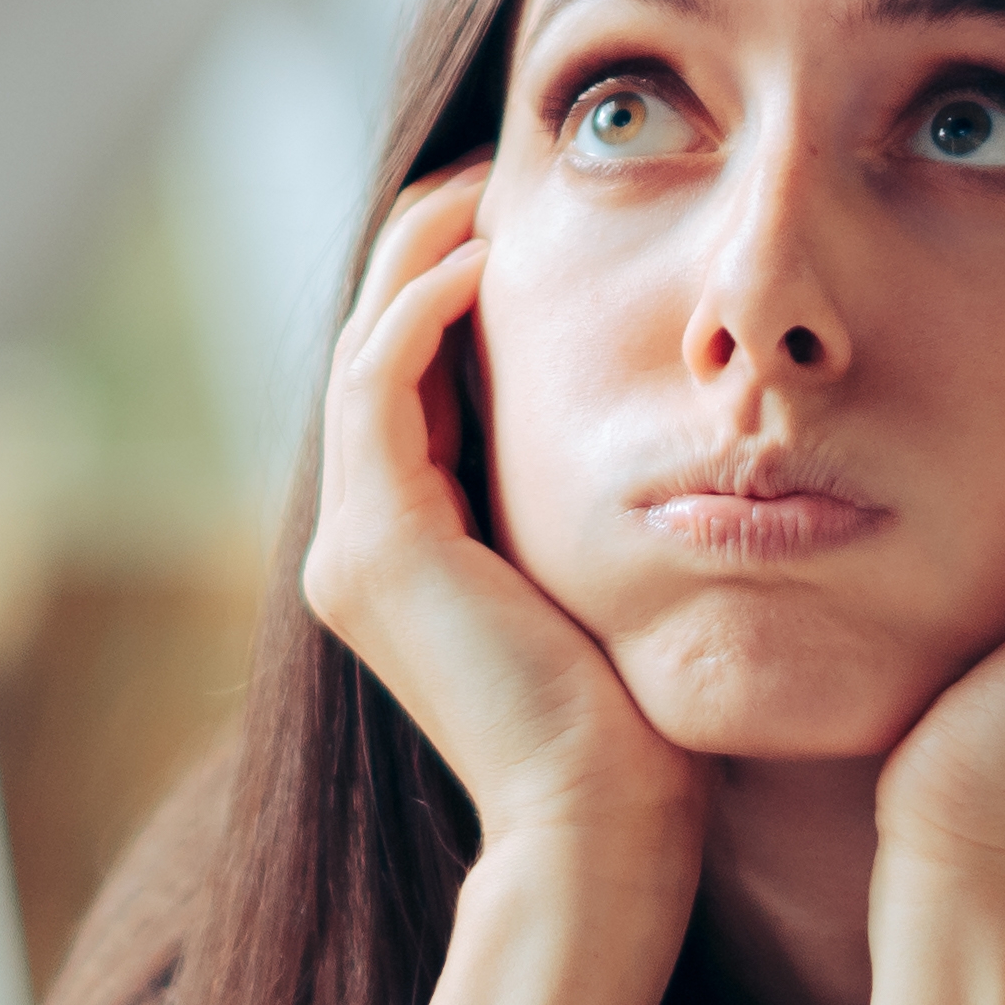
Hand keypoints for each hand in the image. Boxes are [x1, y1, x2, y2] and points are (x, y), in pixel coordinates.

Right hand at [300, 164, 706, 897]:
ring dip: (420, 256)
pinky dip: (422, 308)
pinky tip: (484, 258)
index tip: (514, 218)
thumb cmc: (633, 733)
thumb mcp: (604, 585)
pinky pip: (381, 384)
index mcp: (401, 553)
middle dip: (423, 250)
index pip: (406, 381)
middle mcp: (355, 546)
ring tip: (486, 191)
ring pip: (366, 350)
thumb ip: (589, 512)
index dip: (445, 286)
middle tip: (490, 175)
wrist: (602, 829)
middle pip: (372, 349)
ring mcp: (351, 549)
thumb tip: (654, 435)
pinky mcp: (375, 546)